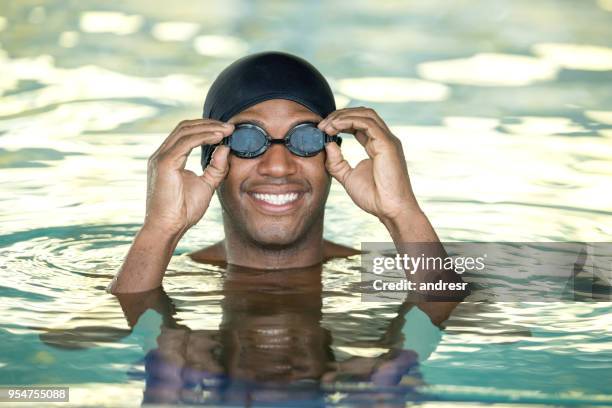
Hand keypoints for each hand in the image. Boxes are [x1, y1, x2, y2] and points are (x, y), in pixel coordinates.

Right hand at [145, 119, 233, 234]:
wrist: (168, 228)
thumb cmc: (183, 211)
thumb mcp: (206, 185)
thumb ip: (216, 168)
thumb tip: (225, 148)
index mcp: (168, 159)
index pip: (186, 134)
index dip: (207, 128)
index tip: (227, 131)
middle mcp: (161, 155)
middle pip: (185, 127)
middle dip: (209, 124)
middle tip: (230, 126)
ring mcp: (160, 158)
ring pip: (185, 131)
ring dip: (208, 128)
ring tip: (227, 131)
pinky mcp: (164, 163)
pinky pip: (186, 142)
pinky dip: (203, 137)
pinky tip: (218, 138)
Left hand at [318, 107, 419, 223]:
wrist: (389, 210)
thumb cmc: (374, 197)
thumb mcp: (348, 177)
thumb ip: (336, 162)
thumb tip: (327, 144)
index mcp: (377, 145)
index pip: (359, 124)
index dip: (340, 122)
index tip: (323, 129)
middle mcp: (383, 139)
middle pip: (362, 114)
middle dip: (340, 115)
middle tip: (322, 125)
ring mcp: (387, 140)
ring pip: (365, 114)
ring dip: (342, 116)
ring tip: (326, 126)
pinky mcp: (387, 144)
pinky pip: (367, 123)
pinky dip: (349, 121)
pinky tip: (335, 127)